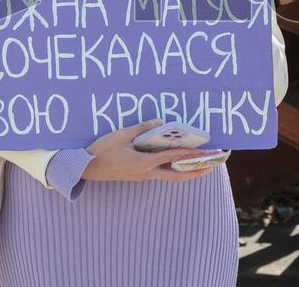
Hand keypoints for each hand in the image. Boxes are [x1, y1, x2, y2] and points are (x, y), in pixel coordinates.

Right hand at [81, 119, 215, 181]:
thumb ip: (142, 128)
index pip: (172, 158)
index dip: (190, 155)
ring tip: (200, 166)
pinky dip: (173, 169)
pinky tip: (178, 163)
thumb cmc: (103, 151)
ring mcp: (143, 176)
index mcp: (144, 163)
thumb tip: (159, 122)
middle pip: (176, 175)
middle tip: (211, 166)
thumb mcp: (121, 135)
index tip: (205, 153)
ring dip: (186, 171)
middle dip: (195, 171)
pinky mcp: (138, 175)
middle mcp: (146, 173)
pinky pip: (161, 174)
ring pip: (170, 176)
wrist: (86, 168)